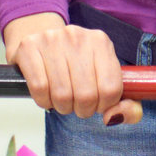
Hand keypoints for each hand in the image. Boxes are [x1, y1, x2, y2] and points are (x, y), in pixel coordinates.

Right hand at [3, 12, 142, 125]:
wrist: (39, 38)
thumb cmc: (74, 63)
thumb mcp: (103, 76)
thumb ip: (125, 104)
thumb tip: (113, 118)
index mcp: (101, 42)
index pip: (111, 89)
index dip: (104, 105)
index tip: (97, 103)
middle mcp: (78, 37)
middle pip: (87, 95)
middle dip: (82, 109)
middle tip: (78, 104)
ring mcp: (52, 40)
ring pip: (62, 95)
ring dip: (62, 107)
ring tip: (63, 99)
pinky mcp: (29, 47)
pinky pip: (40, 89)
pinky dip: (44, 101)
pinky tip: (47, 94)